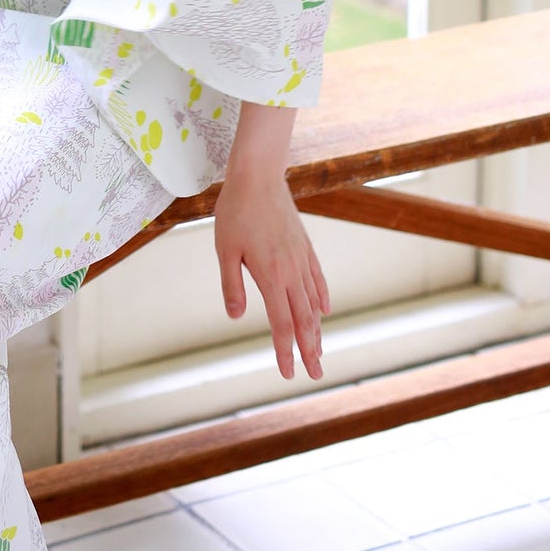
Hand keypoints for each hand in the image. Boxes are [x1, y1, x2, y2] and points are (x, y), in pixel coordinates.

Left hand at [213, 168, 330, 379]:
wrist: (258, 176)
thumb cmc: (236, 211)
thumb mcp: (225, 249)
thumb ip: (231, 285)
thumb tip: (235, 316)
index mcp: (271, 275)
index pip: (282, 324)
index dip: (286, 351)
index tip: (287, 373)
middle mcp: (291, 271)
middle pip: (305, 320)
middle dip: (310, 350)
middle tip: (316, 374)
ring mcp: (301, 258)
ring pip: (313, 302)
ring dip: (317, 329)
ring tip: (319, 350)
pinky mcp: (304, 246)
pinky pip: (317, 279)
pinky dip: (322, 298)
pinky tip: (324, 310)